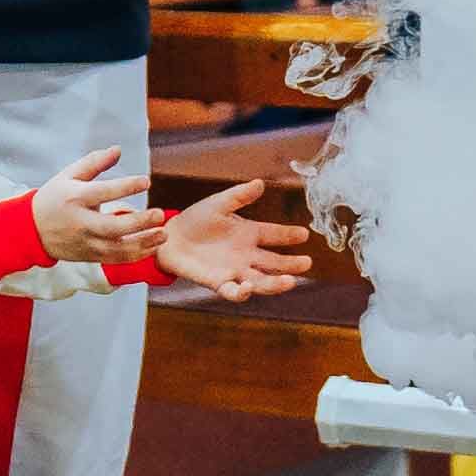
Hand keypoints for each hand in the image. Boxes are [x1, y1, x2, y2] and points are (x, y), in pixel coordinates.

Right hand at [26, 148, 160, 269]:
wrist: (31, 230)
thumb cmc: (53, 198)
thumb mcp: (69, 176)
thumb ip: (94, 162)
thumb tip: (118, 149)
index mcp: (75, 198)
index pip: (103, 192)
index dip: (125, 186)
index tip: (146, 181)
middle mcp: (80, 222)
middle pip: (112, 227)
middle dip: (138, 222)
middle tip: (159, 214)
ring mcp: (85, 242)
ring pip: (117, 248)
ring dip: (143, 243)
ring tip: (163, 234)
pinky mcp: (90, 256)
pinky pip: (116, 259)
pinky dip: (136, 255)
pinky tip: (153, 246)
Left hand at [150, 179, 314, 302]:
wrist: (169, 239)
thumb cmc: (195, 220)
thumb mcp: (218, 204)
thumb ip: (238, 196)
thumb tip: (260, 183)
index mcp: (249, 233)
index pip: (274, 234)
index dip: (289, 235)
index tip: (304, 234)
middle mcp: (246, 254)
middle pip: (274, 263)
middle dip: (291, 264)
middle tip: (307, 263)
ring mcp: (234, 270)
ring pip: (261, 281)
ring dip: (275, 283)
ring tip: (290, 282)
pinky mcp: (218, 282)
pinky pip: (233, 291)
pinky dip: (242, 291)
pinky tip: (248, 286)